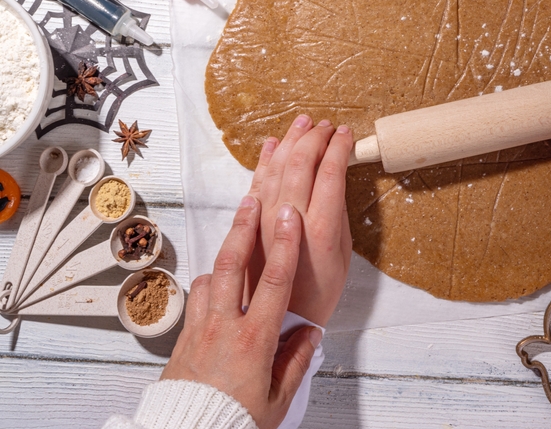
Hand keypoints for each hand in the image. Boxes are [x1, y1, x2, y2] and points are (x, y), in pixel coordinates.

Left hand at [162, 200, 320, 428]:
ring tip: (237, 232)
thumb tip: (311, 335)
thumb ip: (295, 362)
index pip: (275, 281)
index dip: (285, 244)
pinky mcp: (184, 337)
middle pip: (232, 264)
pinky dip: (209, 283)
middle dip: (243, 227)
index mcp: (254, 340)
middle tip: (252, 199)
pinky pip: (197, 298)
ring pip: (210, 276)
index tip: (290, 215)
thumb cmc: (233, 422)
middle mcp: (224, 326)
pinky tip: (218, 282)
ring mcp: (200, 328)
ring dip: (224, 252)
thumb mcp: (277, 399)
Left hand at [248, 116, 353, 325]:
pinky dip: (264, 162)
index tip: (346, 133)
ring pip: (274, 170)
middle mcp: (288, 223)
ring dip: (289, 142)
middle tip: (327, 124)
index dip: (338, 148)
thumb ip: (339, 222)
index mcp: (321, 232)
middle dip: (315, 138)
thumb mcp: (343, 263)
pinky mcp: (246, 229)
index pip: (330, 173)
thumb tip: (336, 188)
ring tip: (302, 123)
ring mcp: (262, 224)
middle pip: (300, 166)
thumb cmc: (316, 299)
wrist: (274, 327)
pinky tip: (272, 146)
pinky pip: (254, 186)